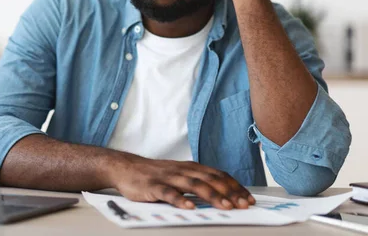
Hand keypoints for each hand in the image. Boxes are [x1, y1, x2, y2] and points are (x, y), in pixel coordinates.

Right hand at [107, 154, 254, 209]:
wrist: (125, 167)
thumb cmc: (154, 174)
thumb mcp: (179, 174)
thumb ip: (197, 181)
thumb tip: (222, 195)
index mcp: (190, 167)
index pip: (218, 175)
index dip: (235, 186)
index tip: (249, 198)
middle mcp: (182, 170)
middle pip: (210, 179)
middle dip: (229, 192)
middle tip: (244, 205)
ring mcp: (168, 177)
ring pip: (193, 185)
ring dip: (211, 195)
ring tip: (225, 206)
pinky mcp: (153, 186)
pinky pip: (168, 193)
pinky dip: (180, 199)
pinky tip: (189, 207)